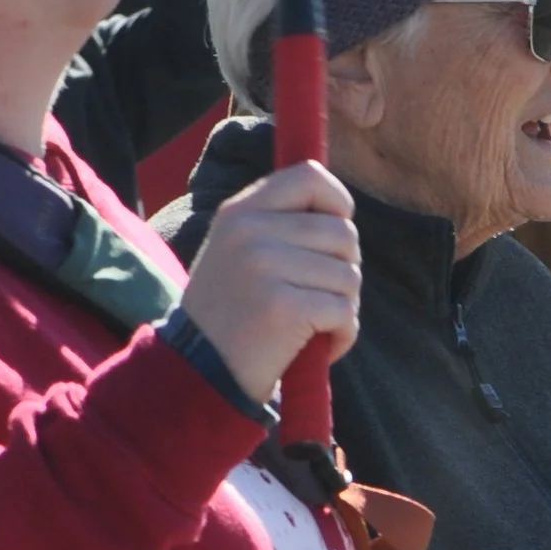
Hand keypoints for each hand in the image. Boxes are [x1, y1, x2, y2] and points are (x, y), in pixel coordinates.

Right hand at [180, 162, 359, 404]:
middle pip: (343, 233)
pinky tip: (320, 346)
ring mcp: (265, 267)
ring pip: (349, 275)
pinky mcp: (284, 307)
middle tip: (322, 298)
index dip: (339, 203)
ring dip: (344, 307)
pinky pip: (345, 312)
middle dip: (345, 270)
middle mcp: (250, 232)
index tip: (336, 235)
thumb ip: (278, 225)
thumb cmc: (231, 317)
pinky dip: (343, 335)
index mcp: (239, 212)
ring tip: (315, 325)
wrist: (200, 373)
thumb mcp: (238, 253)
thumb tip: (341, 214)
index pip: (310, 176)